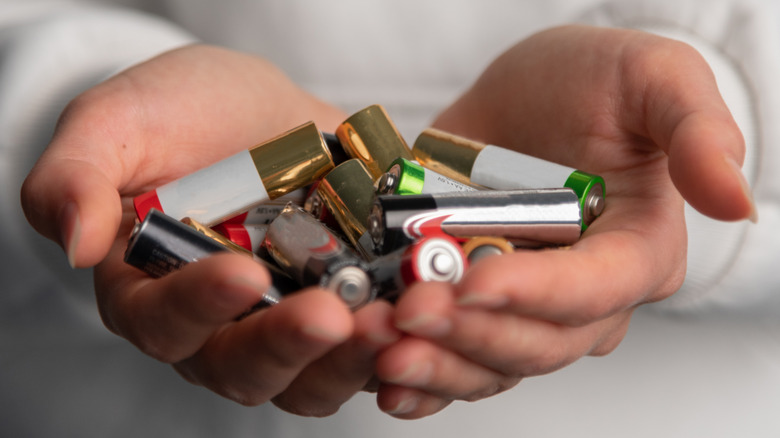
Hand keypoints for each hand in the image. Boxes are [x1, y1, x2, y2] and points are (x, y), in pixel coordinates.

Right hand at [21, 44, 400, 414]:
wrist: (265, 110)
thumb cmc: (186, 113)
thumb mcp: (121, 122)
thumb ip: (78, 176)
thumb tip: (76, 241)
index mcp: (152, 290)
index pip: (164, 322)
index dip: (200, 306)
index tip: (241, 271)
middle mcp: (221, 324)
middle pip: (245, 370)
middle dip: (289, 346)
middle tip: (331, 314)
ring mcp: (289, 322)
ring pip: (314, 377)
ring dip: (352, 360)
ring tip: (390, 322)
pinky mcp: (348, 310)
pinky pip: (374, 348)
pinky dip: (403, 341)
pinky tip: (429, 312)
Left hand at [371, 25, 755, 417]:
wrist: (519, 97)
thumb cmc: (590, 82)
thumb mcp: (650, 77)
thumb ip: (695, 129)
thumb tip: (733, 197)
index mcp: (637, 250)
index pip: (597, 290)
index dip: (540, 292)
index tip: (478, 278)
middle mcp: (583, 296)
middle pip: (539, 342)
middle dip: (474, 331)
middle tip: (412, 309)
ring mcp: (524, 308)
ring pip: (491, 364)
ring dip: (436, 362)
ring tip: (382, 343)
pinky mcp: (473, 310)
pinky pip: (452, 362)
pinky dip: (417, 375)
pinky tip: (380, 375)